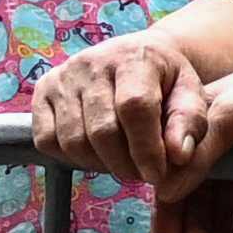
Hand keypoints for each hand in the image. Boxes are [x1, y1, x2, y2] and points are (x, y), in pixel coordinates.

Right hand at [30, 24, 221, 194]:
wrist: (136, 56)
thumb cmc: (167, 81)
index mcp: (134, 58)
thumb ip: (190, 123)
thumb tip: (179, 157)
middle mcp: (91, 63)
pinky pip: (47, 140)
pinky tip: (96, 154)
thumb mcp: (191, 94)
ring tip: (123, 164)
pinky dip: (71, 158)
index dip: (146, 148)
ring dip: (100, 164)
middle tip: (142, 174)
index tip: (157, 175)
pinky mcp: (42, 91)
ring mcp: (62, 77)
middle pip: (101, 130)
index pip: (135, 107)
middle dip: (125, 164)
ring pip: (73, 140)